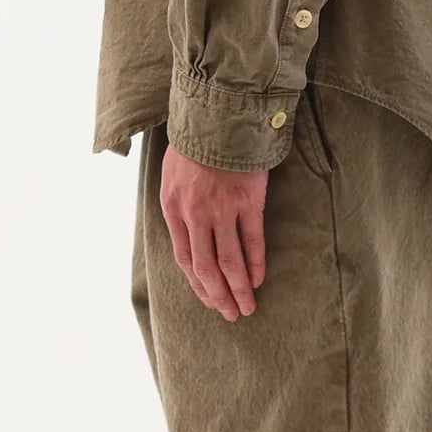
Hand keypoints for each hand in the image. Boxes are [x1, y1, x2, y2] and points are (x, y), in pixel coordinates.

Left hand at [160, 144, 269, 321]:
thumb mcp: (172, 176)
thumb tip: (189, 235)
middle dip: (218, 296)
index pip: (185, 259)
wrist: (218, 116)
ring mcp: (222, 210)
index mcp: (173, 209)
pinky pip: (252, 241)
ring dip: (239, 289)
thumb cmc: (194, 145)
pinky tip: (259, 280)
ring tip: (247, 307)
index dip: (198, 285)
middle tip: (230, 314)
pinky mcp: (248, 201)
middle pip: (206, 268)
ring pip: (229, 261)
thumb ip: (179, 206)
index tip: (209, 300)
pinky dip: (255, 264)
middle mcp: (195, 215)